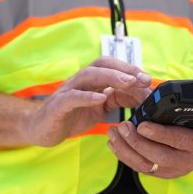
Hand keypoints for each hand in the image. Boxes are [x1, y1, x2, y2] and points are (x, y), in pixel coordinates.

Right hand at [27, 57, 150, 146]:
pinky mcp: (58, 105)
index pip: (111, 67)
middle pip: (102, 65)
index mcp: (91, 82)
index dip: (130, 70)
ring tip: (128, 83)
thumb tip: (140, 96)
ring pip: (89, 76)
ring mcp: (68, 91)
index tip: (148, 80)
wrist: (43, 128)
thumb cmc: (72, 116)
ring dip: (110, 77)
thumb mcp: (99, 108)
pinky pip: (72, 97)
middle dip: (124, 69)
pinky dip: (87, 96)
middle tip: (143, 79)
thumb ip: (115, 100)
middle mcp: (81, 82)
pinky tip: (100, 98)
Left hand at [107, 105, 192, 178]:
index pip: (179, 141)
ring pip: (146, 166)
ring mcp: (173, 170)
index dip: (160, 134)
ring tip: (112, 132)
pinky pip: (140, 168)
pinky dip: (124, 157)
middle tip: (122, 126)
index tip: (141, 125)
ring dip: (125, 150)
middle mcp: (187, 162)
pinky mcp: (161, 173)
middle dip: (137, 142)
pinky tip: (113, 144)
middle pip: (159, 157)